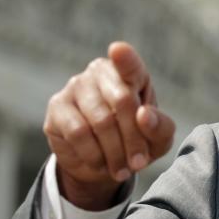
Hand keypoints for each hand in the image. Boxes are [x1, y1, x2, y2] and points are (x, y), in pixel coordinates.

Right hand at [43, 41, 174, 209]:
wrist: (103, 164)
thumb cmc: (136, 141)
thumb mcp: (158, 140)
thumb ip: (160, 127)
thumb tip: (144, 115)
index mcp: (131, 73)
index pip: (129, 64)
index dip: (125, 58)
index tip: (118, 50)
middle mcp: (101, 72)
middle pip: (122, 101)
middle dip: (134, 139)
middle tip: (139, 164)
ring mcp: (77, 86)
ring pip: (100, 121)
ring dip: (115, 152)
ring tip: (121, 169)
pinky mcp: (57, 106)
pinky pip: (78, 132)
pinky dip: (94, 154)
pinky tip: (99, 163)